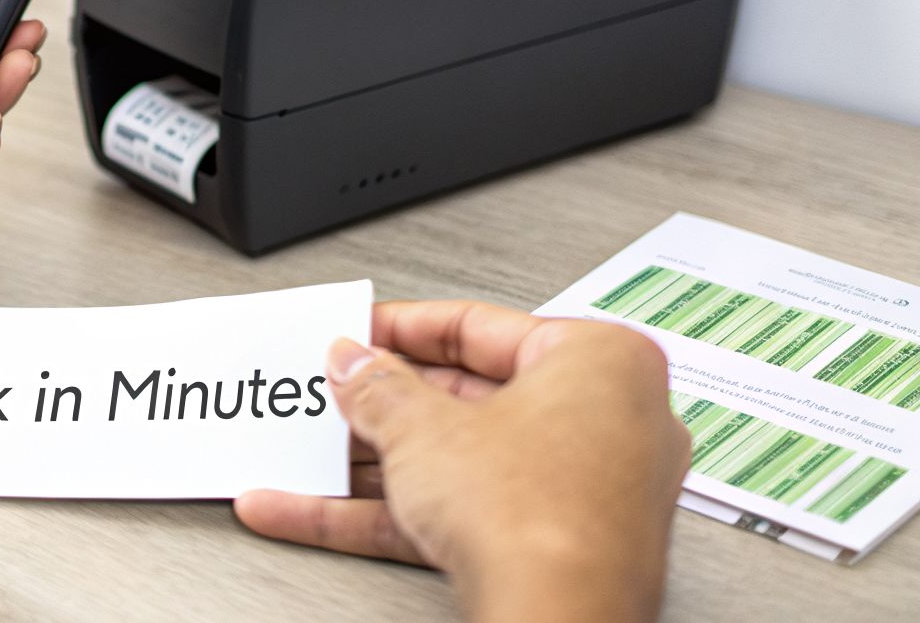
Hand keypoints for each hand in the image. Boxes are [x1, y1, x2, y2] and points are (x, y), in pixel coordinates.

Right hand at [235, 302, 689, 622]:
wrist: (557, 621)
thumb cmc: (540, 517)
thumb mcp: (424, 430)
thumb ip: (378, 388)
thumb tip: (355, 365)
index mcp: (600, 364)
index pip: (480, 326)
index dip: (402, 329)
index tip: (360, 334)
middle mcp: (608, 423)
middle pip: (465, 400)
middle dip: (382, 404)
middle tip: (334, 393)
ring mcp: (582, 492)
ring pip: (456, 464)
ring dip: (372, 465)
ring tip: (311, 457)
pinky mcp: (550, 550)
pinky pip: (460, 514)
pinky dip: (389, 513)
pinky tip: (315, 514)